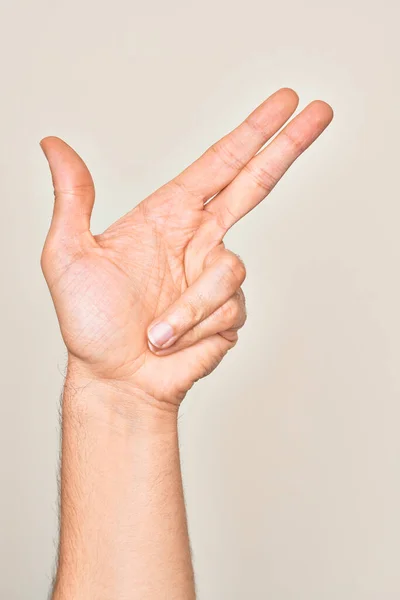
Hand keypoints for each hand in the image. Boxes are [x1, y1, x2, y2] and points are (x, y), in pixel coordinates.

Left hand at [40, 88, 332, 405]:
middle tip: (320, 110)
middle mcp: (198, 239)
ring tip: (155, 332)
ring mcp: (215, 277)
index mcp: (168, 216)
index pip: (218, 164)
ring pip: (230, 272)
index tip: (283, 103)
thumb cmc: (91, 324)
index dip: (252, 132)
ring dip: (189, 308)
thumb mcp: (67, 257)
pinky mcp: (229, 313)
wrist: (115, 380)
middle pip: (256, 184)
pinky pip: (228, 309)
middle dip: (289, 146)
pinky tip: (171, 341)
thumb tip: (54, 145)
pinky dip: (193, 327)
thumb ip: (71, 199)